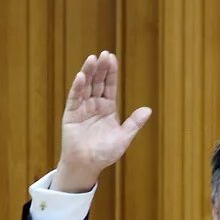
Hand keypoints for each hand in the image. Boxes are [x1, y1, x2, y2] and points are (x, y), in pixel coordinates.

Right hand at [53, 51, 150, 192]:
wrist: (87, 166)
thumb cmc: (105, 153)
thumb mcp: (123, 138)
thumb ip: (134, 123)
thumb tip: (148, 110)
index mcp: (107, 108)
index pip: (109, 85)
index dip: (111, 72)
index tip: (112, 57)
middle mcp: (94, 105)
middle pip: (98, 82)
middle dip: (101, 68)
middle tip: (103, 54)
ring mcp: (82, 108)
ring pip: (85, 86)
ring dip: (88, 72)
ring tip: (92, 59)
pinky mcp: (70, 115)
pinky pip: (74, 98)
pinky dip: (78, 87)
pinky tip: (81, 76)